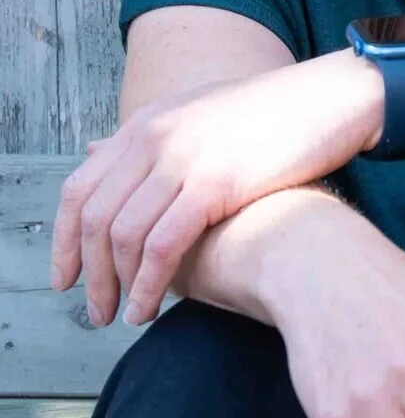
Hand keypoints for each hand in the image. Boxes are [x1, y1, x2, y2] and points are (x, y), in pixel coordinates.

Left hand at [49, 51, 380, 325]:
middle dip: (87, 273)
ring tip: (122, 317)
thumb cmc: (272, 114)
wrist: (329, 100)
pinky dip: (148, 284)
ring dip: (116, 286)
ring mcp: (182, 158)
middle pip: (93, 217)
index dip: (63, 240)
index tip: (65, 278)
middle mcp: (154, 137)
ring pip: (122, 236)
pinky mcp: (214, 182)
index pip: (79, 187)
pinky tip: (150, 308)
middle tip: (94, 310)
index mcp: (147, 122)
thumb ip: (150, 137)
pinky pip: (163, 245)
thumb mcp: (199, 112)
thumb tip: (97, 149)